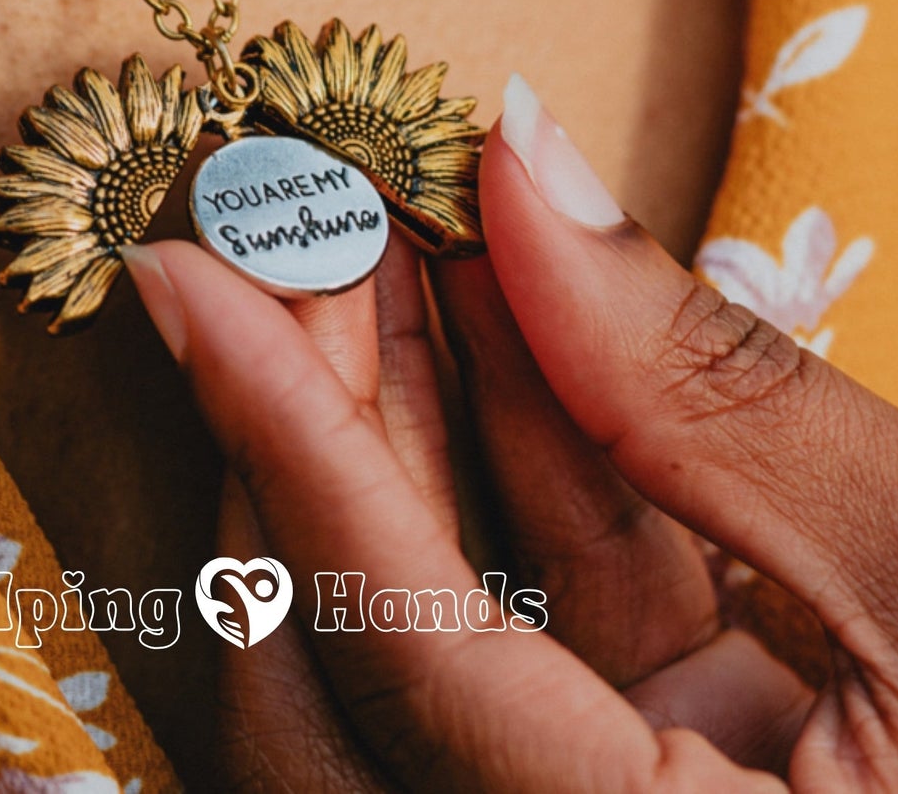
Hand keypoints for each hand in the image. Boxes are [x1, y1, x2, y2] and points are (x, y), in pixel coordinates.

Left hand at [121, 74, 897, 791]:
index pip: (394, 644)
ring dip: (396, 425)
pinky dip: (512, 463)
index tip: (185, 272)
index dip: (283, 433)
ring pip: (427, 632)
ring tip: (367, 245)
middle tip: (282, 236)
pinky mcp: (667, 779)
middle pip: (352, 662)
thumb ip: (713, 382)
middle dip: (310, 423)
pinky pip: (538, 621)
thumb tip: (527, 164)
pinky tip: (488, 318)